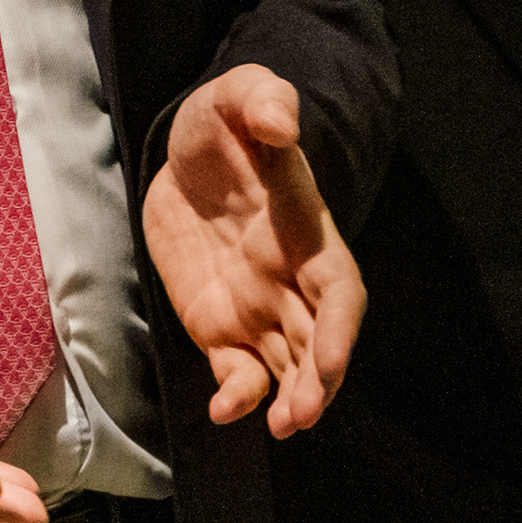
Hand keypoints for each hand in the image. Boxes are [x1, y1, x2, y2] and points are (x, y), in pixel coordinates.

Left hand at [141, 64, 361, 441]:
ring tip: (281, 427)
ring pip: (286, 366)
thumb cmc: (223, 122)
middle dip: (317, 382)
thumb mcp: (237, 95)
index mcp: (305, 231)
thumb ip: (263, 101)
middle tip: (301, 417)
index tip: (328, 362)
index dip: (338, 328)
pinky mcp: (220, 325)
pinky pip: (237, 369)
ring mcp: (258, 306)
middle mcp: (291, 279)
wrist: (183, 153)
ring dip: (289, 399)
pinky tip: (223, 410)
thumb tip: (281, 122)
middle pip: (318, 341)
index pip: (337, 288)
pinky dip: (237, 394)